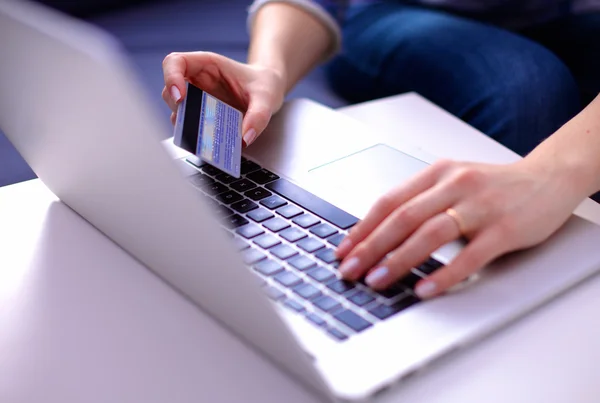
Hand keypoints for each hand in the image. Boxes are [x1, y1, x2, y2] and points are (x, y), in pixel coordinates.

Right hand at [162, 51, 285, 145]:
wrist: (269, 91)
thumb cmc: (264, 84)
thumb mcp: (267, 97)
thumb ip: (258, 116)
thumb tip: (245, 138)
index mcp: (207, 64)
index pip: (175, 62)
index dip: (171, 78)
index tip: (181, 97)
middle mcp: (197, 80)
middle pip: (170, 90)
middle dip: (178, 107)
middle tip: (192, 123)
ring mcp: (197, 98)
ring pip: (177, 110)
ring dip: (185, 123)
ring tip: (202, 136)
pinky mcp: (201, 115)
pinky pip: (189, 125)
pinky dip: (194, 134)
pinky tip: (208, 141)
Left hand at [335, 159, 585, 298]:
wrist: (547, 178)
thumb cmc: (492, 186)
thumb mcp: (451, 182)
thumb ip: (419, 202)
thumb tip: (377, 234)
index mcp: (437, 173)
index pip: (389, 201)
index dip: (362, 228)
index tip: (343, 251)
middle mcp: (455, 185)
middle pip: (403, 217)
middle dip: (371, 247)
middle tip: (350, 270)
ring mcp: (480, 206)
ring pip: (430, 233)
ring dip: (399, 260)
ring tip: (378, 281)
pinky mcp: (504, 229)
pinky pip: (470, 255)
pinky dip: (444, 274)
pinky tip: (426, 289)